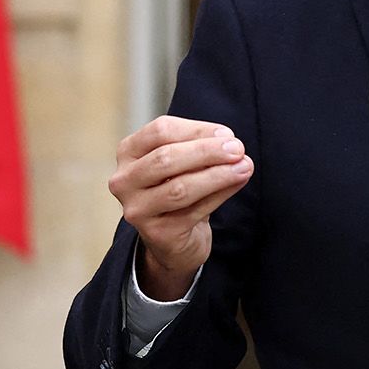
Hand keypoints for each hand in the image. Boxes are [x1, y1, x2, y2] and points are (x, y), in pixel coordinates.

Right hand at [109, 115, 254, 299]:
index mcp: (129, 152)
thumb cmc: (178, 189)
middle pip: (166, 158)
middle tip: (238, 149)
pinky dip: (220, 194)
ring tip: (244, 167)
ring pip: (180, 187)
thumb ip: (202, 149)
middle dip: (208, 151)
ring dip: (218, 175)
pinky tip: (237, 183)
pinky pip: (194, 210)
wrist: (172, 238)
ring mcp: (137, 209)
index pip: (161, 131)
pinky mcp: (156, 233)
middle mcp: (124, 180)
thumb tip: (231, 144)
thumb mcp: (185, 163)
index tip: (228, 135)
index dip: (197, 130)